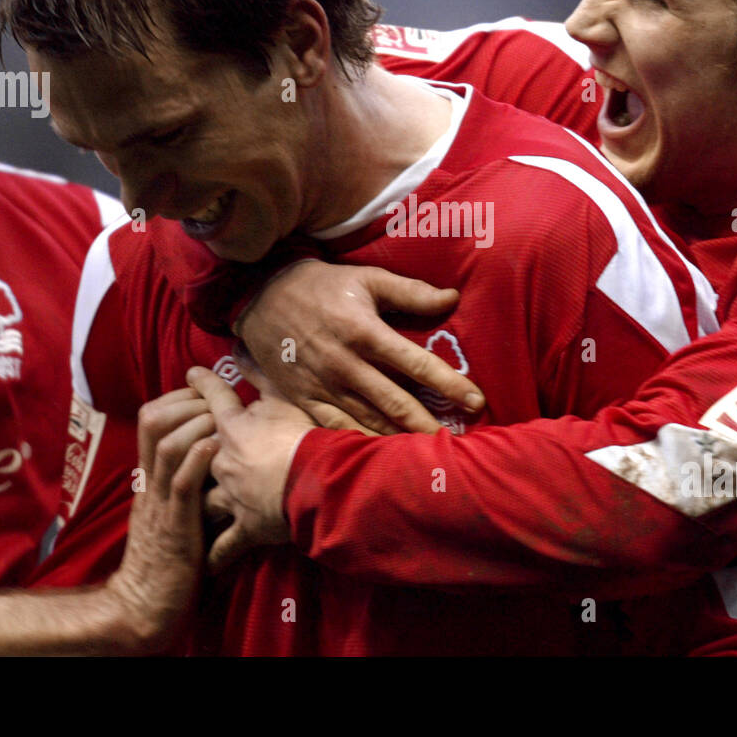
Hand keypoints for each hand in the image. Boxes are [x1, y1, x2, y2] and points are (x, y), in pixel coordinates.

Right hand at [103, 387, 217, 653]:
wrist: (145, 605)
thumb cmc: (166, 558)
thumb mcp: (168, 510)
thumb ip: (178, 482)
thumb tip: (205, 452)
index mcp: (148, 478)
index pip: (151, 420)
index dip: (176, 398)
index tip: (203, 392)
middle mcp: (150, 483)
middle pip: (154, 422)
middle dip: (186, 402)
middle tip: (215, 400)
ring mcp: (161, 502)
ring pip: (168, 446)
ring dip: (196, 424)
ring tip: (219, 418)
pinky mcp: (176, 526)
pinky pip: (183, 484)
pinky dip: (198, 460)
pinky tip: (216, 446)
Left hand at [187, 367, 315, 572]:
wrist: (321, 480)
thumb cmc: (306, 436)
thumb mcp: (286, 398)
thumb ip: (262, 375)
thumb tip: (241, 350)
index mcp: (233, 427)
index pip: (213, 398)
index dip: (202, 383)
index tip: (191, 374)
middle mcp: (223, 462)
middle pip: (195, 455)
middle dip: (190, 453)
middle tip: (184, 449)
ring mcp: (231, 497)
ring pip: (202, 502)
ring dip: (196, 507)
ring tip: (189, 511)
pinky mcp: (246, 528)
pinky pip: (225, 546)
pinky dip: (215, 556)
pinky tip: (205, 563)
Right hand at [235, 260, 485, 434]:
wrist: (260, 296)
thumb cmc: (321, 285)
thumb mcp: (366, 279)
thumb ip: (410, 291)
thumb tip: (453, 298)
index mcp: (364, 332)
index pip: (416, 363)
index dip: (449, 384)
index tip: (477, 400)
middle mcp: (346, 364)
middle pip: (396, 403)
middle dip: (429, 424)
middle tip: (459, 443)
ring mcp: (323, 386)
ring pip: (368, 421)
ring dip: (399, 440)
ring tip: (429, 456)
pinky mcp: (304, 399)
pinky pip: (337, 428)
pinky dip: (361, 443)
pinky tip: (382, 458)